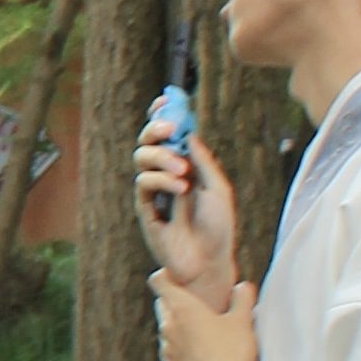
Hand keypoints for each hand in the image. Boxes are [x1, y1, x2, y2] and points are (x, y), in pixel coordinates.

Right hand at [132, 124, 237, 299]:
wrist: (209, 260)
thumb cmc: (218, 226)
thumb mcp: (218, 188)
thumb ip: (203, 161)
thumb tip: (188, 133)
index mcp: (187, 166)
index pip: (170, 135)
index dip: (165, 116)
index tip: (167, 100)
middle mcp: (167, 174)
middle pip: (149, 141)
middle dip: (155, 129)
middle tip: (168, 128)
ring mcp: (154, 190)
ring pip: (142, 158)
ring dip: (161, 157)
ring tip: (182, 169)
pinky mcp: (145, 207)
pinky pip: (144, 183)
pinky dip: (161, 180)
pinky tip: (179, 188)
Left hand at [152, 267, 260, 360]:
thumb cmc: (232, 352)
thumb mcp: (243, 321)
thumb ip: (242, 299)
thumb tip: (242, 287)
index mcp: (181, 308)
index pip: (159, 281)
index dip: (166, 275)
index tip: (179, 277)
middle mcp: (168, 326)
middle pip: (163, 305)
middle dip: (177, 301)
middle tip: (199, 303)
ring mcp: (167, 349)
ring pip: (167, 329)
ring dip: (180, 326)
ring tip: (203, 329)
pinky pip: (173, 351)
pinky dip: (182, 347)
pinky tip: (201, 352)